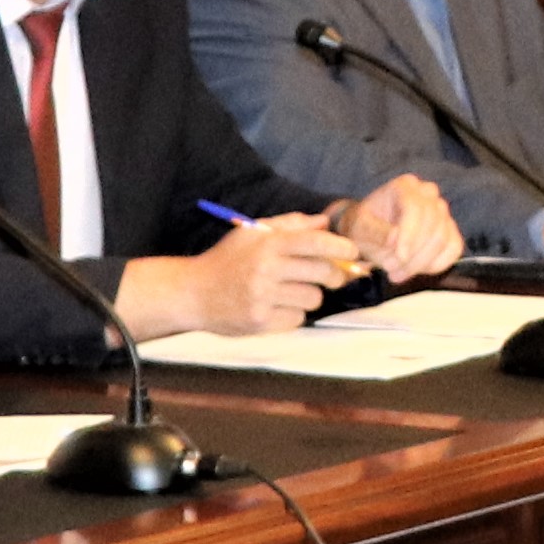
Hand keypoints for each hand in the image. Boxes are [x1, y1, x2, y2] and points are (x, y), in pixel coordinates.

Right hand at [186, 220, 371, 333]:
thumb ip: (289, 225)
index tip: (352, 252)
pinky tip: (276, 307)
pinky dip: (293, 314)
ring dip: (308, 296)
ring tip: (290, 292)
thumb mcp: (252, 234)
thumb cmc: (226, 260)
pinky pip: (297, 319)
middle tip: (329, 276)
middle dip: (333, 275)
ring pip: (313, 298)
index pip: (315, 243)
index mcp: (267, 244)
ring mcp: (263, 297)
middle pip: (323, 272)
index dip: (341, 247)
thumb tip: (323, 222)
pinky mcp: (260, 321)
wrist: (191, 293)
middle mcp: (266, 269)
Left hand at [330, 176, 465, 279]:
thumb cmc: (364, 227)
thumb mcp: (360, 228)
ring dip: (421, 263)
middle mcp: (427, 193)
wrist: (370, 232)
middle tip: (391, 271)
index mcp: (404, 186)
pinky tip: (416, 270)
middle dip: (413, 254)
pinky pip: (453, 249)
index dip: (409, 236)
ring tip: (397, 274)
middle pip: (432, 225)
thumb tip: (395, 240)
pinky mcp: (450, 229)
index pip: (415, 209)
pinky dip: (436, 264)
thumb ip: (376, 232)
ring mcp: (442, 211)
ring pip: (443, 240)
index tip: (399, 258)